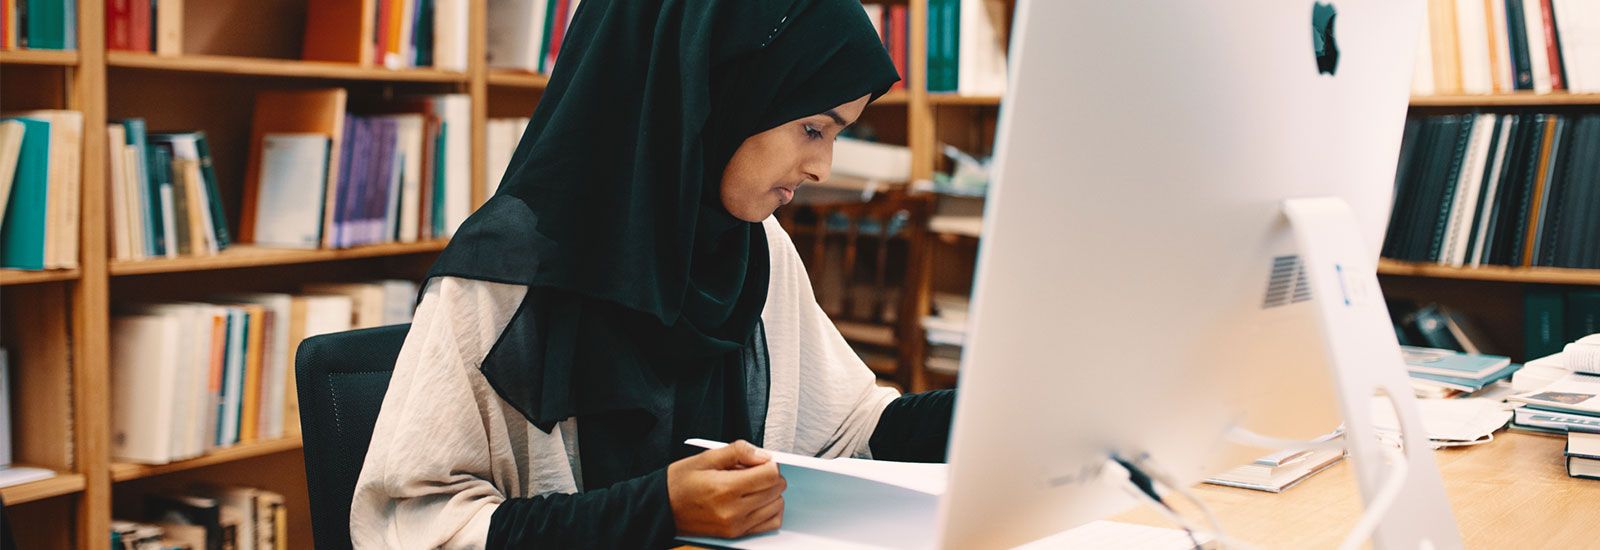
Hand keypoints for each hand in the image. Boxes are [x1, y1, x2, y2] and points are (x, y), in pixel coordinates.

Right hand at [667, 440, 787, 538]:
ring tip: (751, 487)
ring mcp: (735, 526)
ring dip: (770, 493)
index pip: (770, 476)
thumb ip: (738, 451)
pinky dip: (769, 510)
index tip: (760, 461)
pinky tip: (756, 501)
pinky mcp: (736, 534)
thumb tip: (763, 455)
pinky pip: (769, 524)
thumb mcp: (705, 457)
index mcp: (725, 489)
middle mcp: (733, 511)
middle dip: (770, 476)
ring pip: (776, 507)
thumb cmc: (680, 483)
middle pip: (776, 490)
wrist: (662, 508)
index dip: (769, 463)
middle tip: (753, 471)